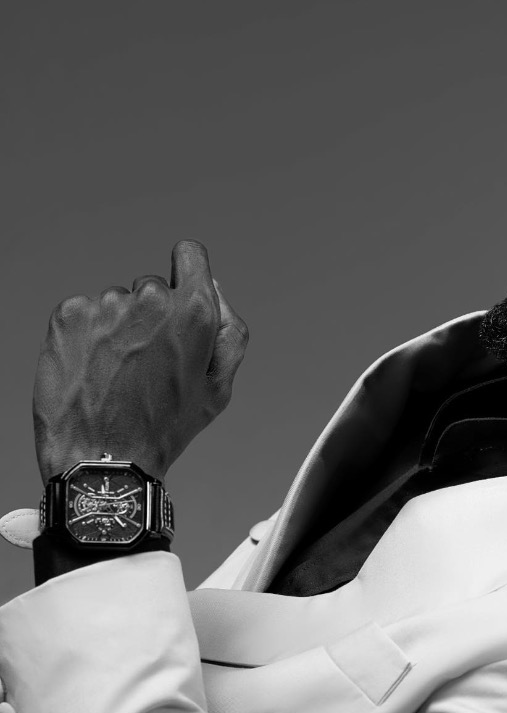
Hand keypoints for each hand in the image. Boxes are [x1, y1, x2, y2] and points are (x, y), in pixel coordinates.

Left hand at [33, 240, 249, 483]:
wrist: (103, 458)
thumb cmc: (165, 427)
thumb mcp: (218, 387)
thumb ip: (230, 331)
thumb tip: (214, 288)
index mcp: (195, 313)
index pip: (190, 255)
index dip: (187, 272)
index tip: (179, 292)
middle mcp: (151, 300)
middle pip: (153, 287)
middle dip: (152, 316)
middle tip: (147, 363)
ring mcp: (106, 305)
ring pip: (117, 304)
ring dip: (118, 329)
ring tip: (116, 374)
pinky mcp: (69, 315)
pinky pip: (84, 312)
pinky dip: (87, 336)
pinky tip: (92, 370)